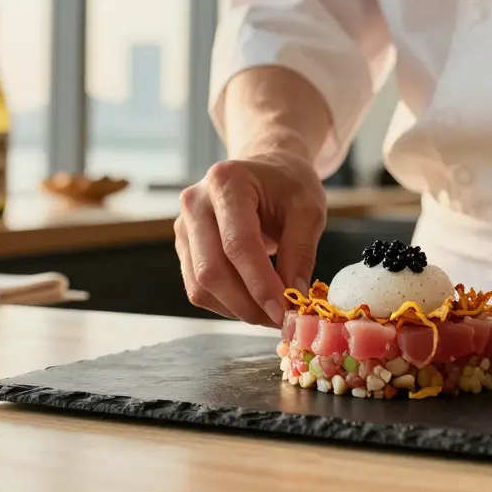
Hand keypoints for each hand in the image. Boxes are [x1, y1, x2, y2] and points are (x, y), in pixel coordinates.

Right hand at [175, 151, 326, 326]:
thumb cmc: (287, 185)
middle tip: (281, 320)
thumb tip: (293, 297)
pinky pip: (199, 288)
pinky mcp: (184, 247)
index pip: (237, 243)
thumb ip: (301, 251)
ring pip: (200, 286)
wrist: (265, 171)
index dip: (259, 283)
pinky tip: (254, 302)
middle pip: (211, 270)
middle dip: (247, 304)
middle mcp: (195, 202)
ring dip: (237, 309)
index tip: (283, 311)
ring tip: (271, 313)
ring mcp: (183, 226)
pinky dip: (227, 304)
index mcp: (226, 182)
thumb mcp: (308, 209)